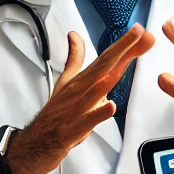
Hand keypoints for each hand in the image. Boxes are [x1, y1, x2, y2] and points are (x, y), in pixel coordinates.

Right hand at [1, 26, 153, 173]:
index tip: (138, 29)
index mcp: (81, 80)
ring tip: (124, 59)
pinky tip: (110, 106)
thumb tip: (75, 36)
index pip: (106, 58)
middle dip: (122, 49)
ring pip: (94, 90)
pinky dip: (98, 113)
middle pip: (103, 66)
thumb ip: (75, 58)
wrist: (35, 144)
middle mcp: (79, 91)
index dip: (123, 44)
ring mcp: (75, 109)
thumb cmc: (54, 114)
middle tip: (138, 33)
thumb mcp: (65, 82)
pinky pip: (87, 121)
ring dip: (110, 74)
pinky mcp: (71, 130)